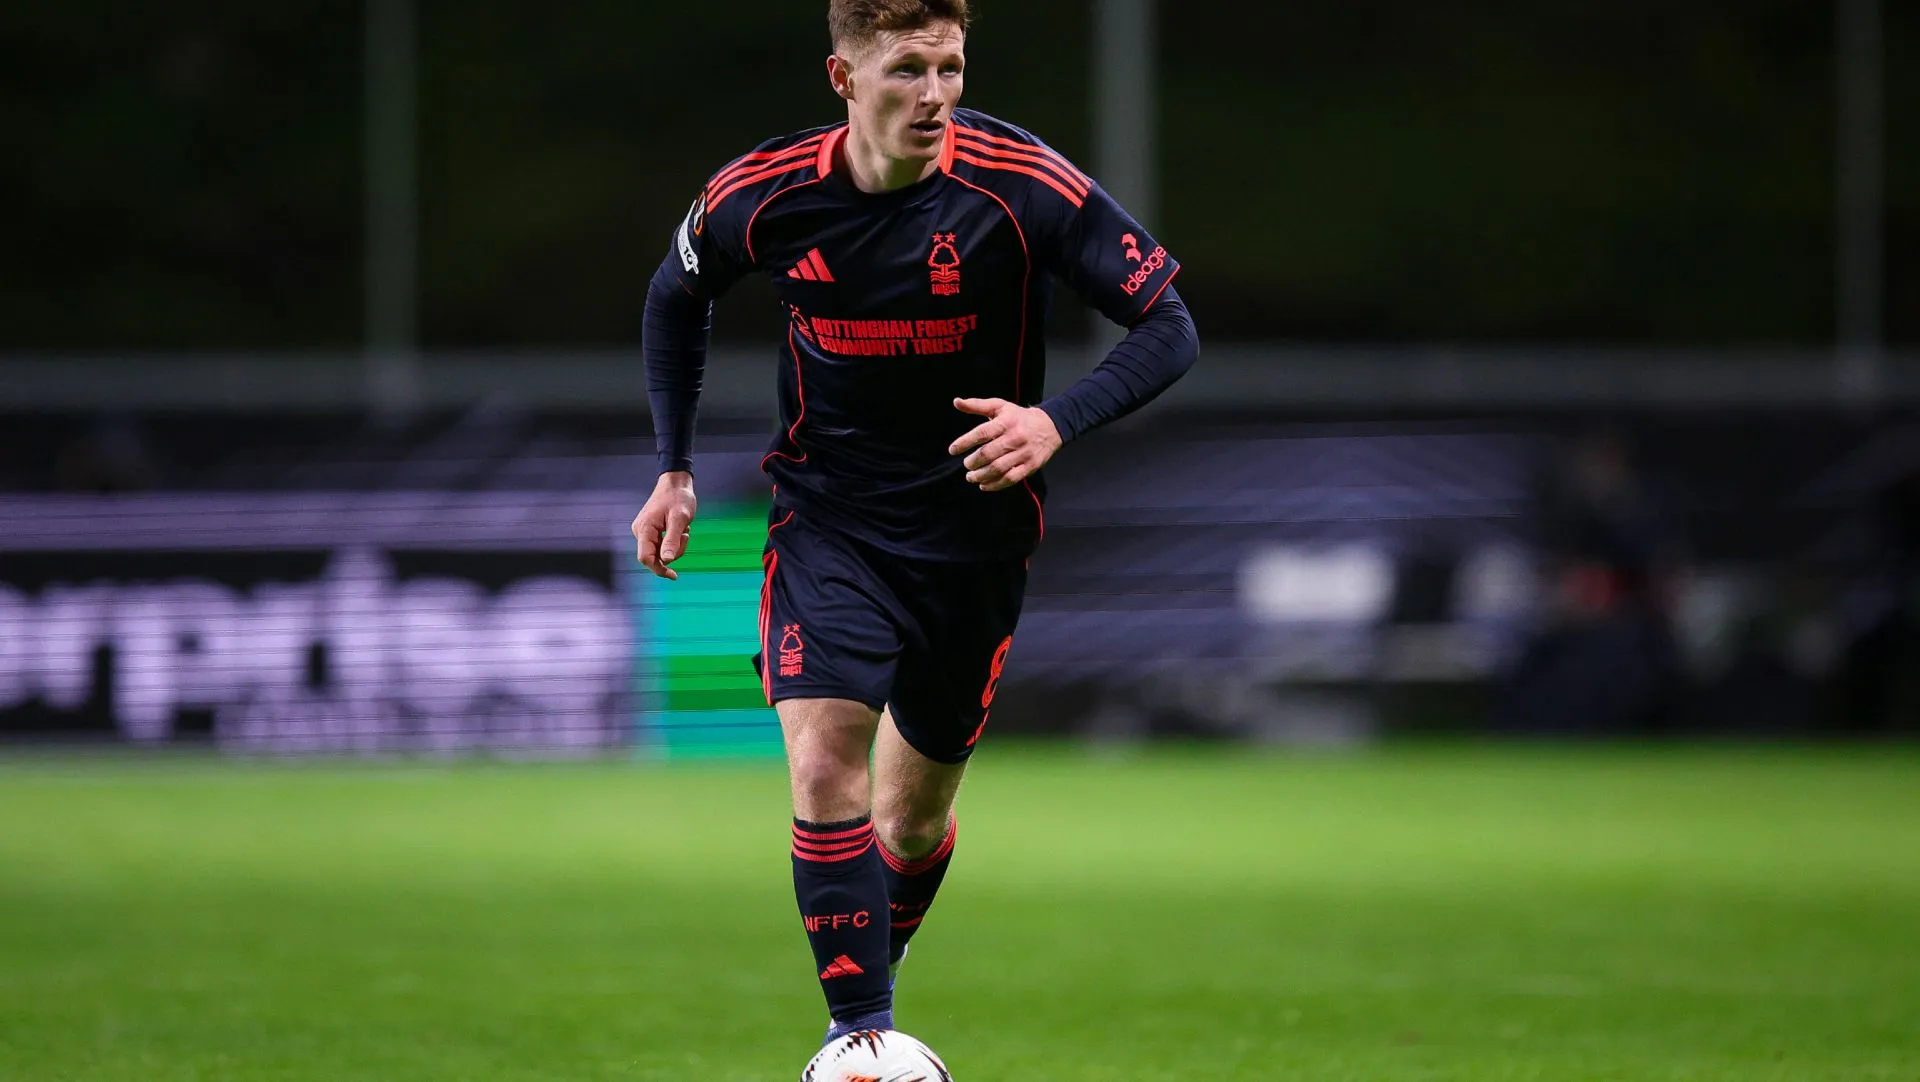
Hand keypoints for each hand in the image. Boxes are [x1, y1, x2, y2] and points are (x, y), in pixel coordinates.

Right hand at [631, 471, 697, 579]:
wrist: (675, 483)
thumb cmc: (678, 497)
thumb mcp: (680, 519)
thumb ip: (672, 540)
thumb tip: (666, 560)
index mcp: (644, 529)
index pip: (646, 558)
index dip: (659, 569)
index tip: (674, 576)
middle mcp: (640, 531)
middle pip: (654, 556)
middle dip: (673, 552)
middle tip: (685, 535)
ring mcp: (644, 531)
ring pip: (660, 551)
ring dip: (675, 545)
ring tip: (684, 529)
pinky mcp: (650, 530)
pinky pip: (661, 544)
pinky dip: (673, 541)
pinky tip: (680, 529)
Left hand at [948, 398, 1062, 491]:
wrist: (1050, 426)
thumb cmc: (1018, 417)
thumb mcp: (999, 406)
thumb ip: (976, 405)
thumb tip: (956, 402)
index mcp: (1006, 422)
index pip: (982, 433)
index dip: (965, 442)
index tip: (953, 450)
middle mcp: (1015, 437)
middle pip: (989, 453)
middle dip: (973, 462)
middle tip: (967, 465)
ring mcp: (1023, 453)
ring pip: (998, 468)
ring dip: (981, 475)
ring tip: (971, 477)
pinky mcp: (1030, 466)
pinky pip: (1010, 479)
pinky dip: (995, 485)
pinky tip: (984, 485)